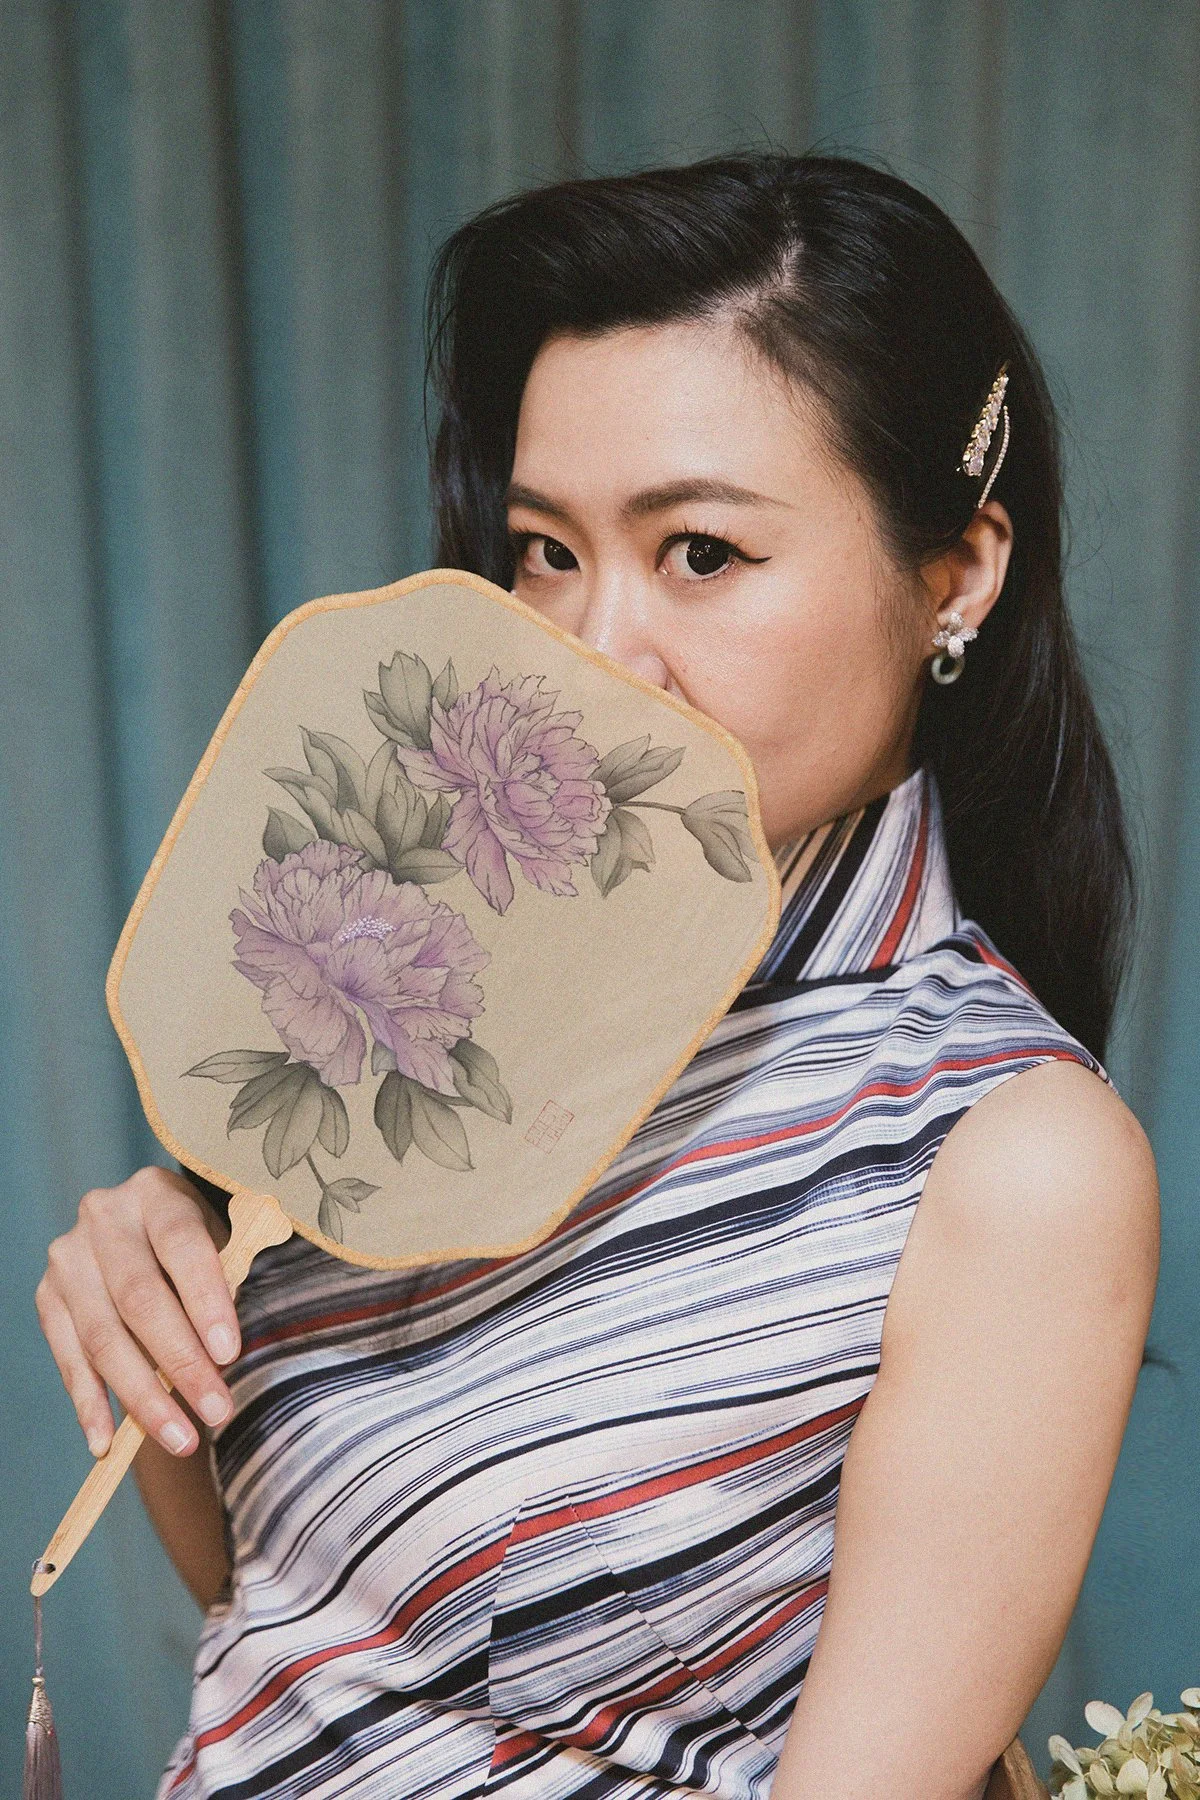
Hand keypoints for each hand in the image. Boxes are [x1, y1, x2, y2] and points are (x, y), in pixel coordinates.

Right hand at [35, 1166, 241, 1457]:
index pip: (182, 1245)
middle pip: (139, 1299)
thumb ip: (228, 1280)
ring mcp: (68, 1258)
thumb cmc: (197, 1242)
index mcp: (154, 1192)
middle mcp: (103, 1217)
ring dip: (142, 1397)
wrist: (144, 1225)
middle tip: (216, 1411)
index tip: (230, 1354)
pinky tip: (108, 1442)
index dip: (206, 1301)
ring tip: (180, 1439)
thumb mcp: (221, 1240)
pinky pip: (68, 1359)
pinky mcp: (47, 1296)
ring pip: (103, 1337)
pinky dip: (90, 1405)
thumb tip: (227, 1355)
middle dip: (181, 1363)